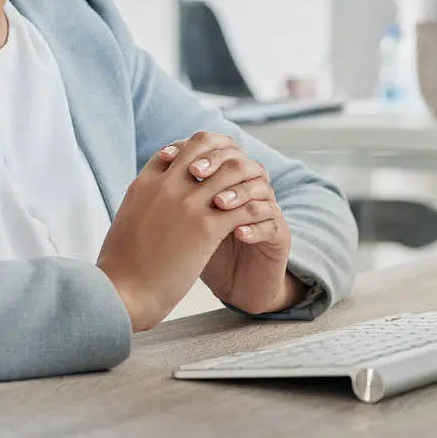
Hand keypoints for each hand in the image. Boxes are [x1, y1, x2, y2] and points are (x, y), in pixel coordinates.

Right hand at [97, 132, 284, 330]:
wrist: (120, 294)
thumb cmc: (118, 268)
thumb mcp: (125, 221)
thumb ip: (140, 205)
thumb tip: (145, 207)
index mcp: (144, 184)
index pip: (175, 150)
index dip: (194, 155)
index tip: (207, 170)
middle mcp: (166, 185)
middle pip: (203, 146)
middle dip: (222, 158)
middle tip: (235, 176)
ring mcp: (186, 204)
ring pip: (229, 171)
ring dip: (243, 182)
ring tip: (250, 196)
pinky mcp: (205, 228)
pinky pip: (241, 206)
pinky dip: (251, 210)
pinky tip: (253, 224)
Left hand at [160, 135, 303, 314]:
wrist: (233, 288)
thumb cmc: (203, 251)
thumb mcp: (184, 220)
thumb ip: (177, 191)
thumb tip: (157, 159)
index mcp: (226, 180)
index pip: (218, 149)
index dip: (195, 149)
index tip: (169, 156)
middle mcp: (248, 189)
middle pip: (239, 161)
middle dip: (216, 164)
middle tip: (195, 173)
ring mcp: (266, 211)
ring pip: (260, 188)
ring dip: (237, 193)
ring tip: (217, 204)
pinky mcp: (279, 236)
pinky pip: (272, 222)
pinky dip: (254, 226)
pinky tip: (238, 233)